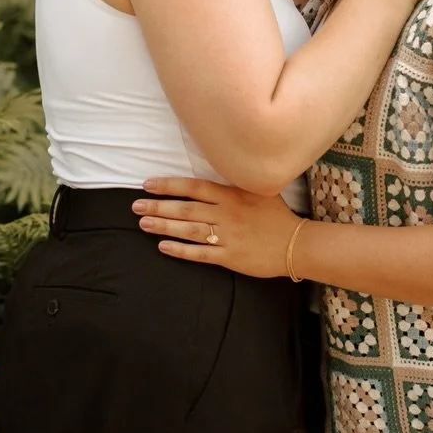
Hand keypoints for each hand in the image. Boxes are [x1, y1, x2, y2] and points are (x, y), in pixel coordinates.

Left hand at [133, 177, 301, 276]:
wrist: (296, 244)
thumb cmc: (276, 216)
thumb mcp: (259, 190)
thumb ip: (235, 183)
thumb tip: (212, 175)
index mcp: (232, 195)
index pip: (194, 187)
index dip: (169, 185)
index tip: (148, 185)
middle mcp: (226, 213)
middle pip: (185, 208)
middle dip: (158, 206)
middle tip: (136, 206)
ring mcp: (227, 236)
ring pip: (189, 229)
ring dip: (164, 226)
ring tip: (143, 223)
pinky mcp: (230, 257)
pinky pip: (200, 253)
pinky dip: (180, 250)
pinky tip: (163, 246)